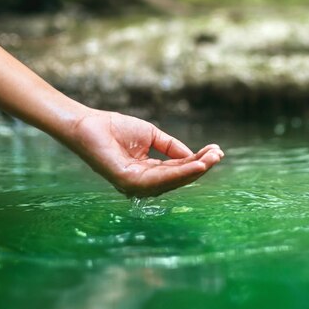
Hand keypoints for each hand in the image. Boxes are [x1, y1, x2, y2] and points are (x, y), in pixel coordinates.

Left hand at [62, 109, 223, 196]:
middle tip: (219, 155)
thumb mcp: (152, 136)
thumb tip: (194, 157)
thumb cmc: (116, 128)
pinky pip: (159, 179)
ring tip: (211, 160)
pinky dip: (179, 172)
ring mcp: (135, 185)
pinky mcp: (128, 182)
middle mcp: (143, 183)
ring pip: (171, 181)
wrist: (89, 124)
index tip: (216, 151)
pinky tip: (195, 164)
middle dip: (200, 167)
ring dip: (194, 171)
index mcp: (148, 173)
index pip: (177, 169)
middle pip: (177, 178)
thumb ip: (172, 147)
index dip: (197, 161)